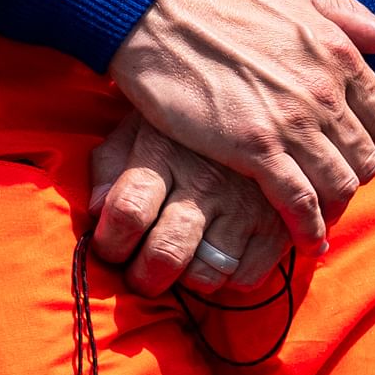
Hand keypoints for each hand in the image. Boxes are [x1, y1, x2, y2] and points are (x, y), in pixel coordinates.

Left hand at [85, 113, 291, 301]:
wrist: (262, 96)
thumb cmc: (185, 122)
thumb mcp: (140, 125)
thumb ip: (110, 164)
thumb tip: (95, 213)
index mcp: (163, 154)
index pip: (127, 212)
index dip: (109, 243)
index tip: (109, 249)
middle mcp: (204, 182)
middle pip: (165, 254)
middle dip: (143, 278)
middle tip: (141, 274)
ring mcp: (245, 204)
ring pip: (206, 274)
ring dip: (187, 278)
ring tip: (184, 259)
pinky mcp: (279, 221)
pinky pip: (246, 277)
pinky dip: (229, 278)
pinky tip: (220, 254)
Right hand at [104, 0, 374, 243]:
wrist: (155, 13)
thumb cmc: (217, 0)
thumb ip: (349, 16)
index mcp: (339, 54)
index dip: (373, 139)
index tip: (352, 149)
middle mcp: (326, 92)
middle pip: (366, 155)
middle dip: (354, 176)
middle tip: (331, 186)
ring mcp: (293, 123)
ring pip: (340, 183)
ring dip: (334, 206)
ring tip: (320, 216)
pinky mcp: (256, 149)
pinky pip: (300, 202)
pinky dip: (308, 227)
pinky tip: (306, 240)